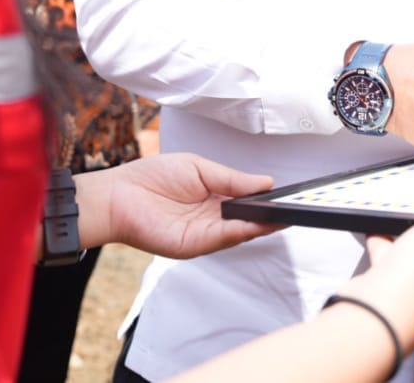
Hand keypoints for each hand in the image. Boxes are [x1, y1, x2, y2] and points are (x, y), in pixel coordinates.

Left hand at [82, 153, 279, 258]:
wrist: (119, 195)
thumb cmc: (151, 178)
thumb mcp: (199, 168)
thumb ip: (232, 178)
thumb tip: (266, 182)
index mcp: (216, 196)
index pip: (249, 201)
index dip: (268, 199)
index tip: (288, 194)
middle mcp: (214, 218)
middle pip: (250, 219)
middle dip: (272, 214)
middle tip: (294, 206)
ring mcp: (205, 234)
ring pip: (242, 232)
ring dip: (263, 224)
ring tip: (283, 214)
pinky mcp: (194, 245)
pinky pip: (224, 239)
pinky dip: (242, 232)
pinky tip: (256, 223)